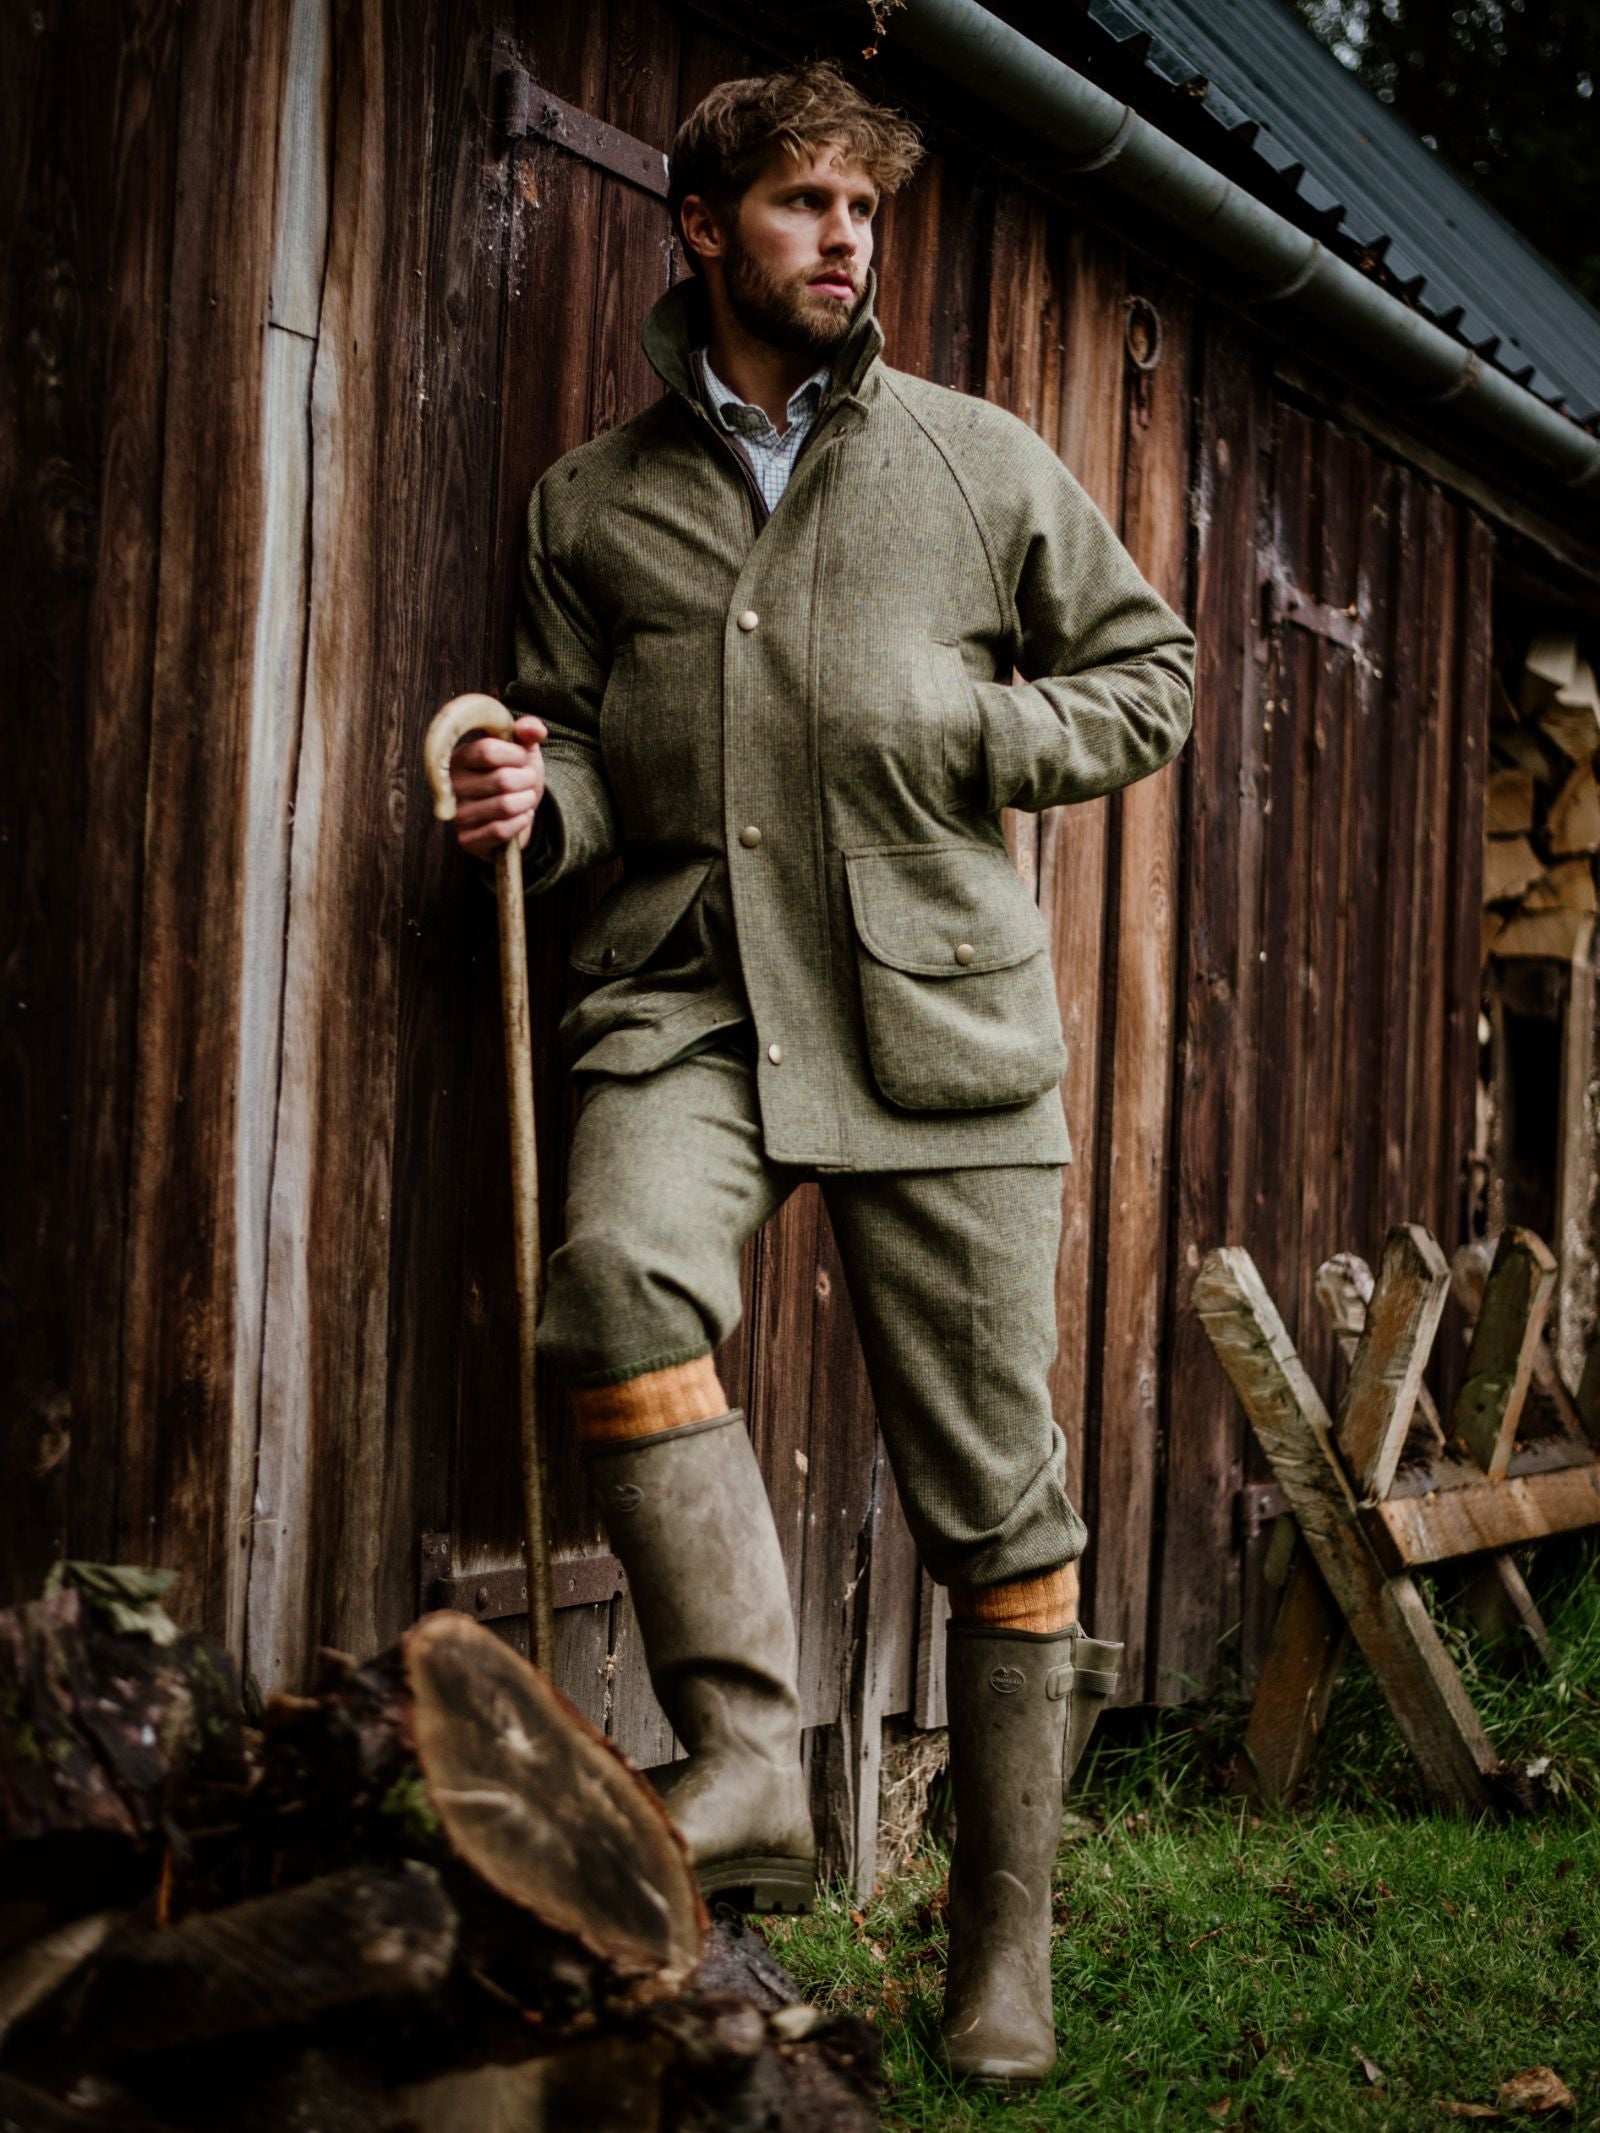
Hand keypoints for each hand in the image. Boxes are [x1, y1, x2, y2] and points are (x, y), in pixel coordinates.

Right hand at [449, 715, 547, 858]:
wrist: (517, 814)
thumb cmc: (516, 775)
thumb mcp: (523, 749)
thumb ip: (528, 731)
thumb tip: (536, 729)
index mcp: (460, 757)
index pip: (489, 751)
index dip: (516, 755)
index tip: (521, 758)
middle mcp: (453, 786)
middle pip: (503, 780)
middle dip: (527, 781)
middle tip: (527, 782)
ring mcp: (457, 814)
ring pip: (505, 806)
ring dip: (527, 802)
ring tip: (525, 799)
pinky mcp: (466, 839)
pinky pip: (501, 830)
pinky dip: (520, 822)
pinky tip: (520, 817)